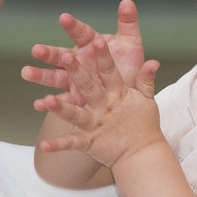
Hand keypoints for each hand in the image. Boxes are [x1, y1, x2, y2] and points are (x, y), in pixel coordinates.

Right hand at [22, 0, 149, 108]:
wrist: (129, 93)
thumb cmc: (129, 65)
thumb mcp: (131, 44)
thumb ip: (128, 23)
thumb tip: (127, 2)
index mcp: (91, 44)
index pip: (81, 33)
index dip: (72, 26)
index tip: (64, 18)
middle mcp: (79, 61)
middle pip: (61, 55)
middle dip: (49, 53)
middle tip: (36, 50)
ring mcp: (74, 80)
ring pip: (55, 77)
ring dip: (40, 75)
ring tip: (26, 73)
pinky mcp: (74, 98)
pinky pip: (61, 101)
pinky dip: (49, 104)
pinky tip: (39, 104)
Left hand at [37, 35, 162, 171]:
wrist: (142, 155)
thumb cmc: (143, 124)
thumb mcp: (146, 100)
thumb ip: (145, 80)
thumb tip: (154, 61)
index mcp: (118, 94)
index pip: (110, 72)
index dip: (104, 57)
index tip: (97, 41)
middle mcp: (104, 107)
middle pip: (89, 87)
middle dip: (77, 72)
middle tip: (66, 57)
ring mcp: (94, 125)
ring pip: (75, 113)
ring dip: (61, 107)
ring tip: (47, 100)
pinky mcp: (88, 142)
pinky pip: (70, 143)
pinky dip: (57, 145)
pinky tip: (43, 145)